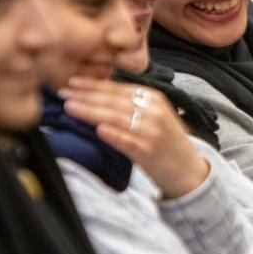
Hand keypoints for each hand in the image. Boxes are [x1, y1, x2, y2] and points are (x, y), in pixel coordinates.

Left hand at [60, 77, 210, 198]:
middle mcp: (153, 111)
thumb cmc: (167, 142)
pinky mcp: (149, 151)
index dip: (93, 85)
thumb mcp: (154, 116)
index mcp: (154, 98)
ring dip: (91, 112)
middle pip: (113, 101)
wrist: (189, 170)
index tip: (73, 82)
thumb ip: (131, 105)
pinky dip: (112, 134)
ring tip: (70, 108)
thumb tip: (96, 96)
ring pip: (115, 117)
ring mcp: (151, 131)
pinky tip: (98, 130)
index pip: (117, 89)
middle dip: (86, 96)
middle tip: (63, 93)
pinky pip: (126, 140)